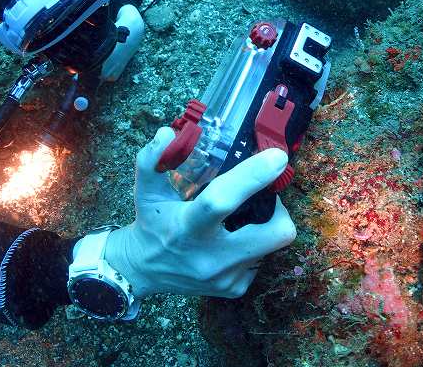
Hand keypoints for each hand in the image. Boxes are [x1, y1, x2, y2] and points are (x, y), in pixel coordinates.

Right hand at [104, 127, 296, 298]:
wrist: (143, 272)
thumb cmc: (151, 224)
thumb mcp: (146, 189)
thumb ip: (153, 159)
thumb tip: (168, 133)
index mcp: (187, 228)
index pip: (222, 201)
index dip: (253, 176)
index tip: (277, 157)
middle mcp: (210, 258)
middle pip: (274, 234)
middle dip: (280, 208)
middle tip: (264, 195)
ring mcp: (226, 277)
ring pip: (274, 245)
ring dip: (267, 226)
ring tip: (246, 216)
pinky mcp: (235, 289)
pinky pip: (261, 260)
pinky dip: (255, 245)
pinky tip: (235, 239)